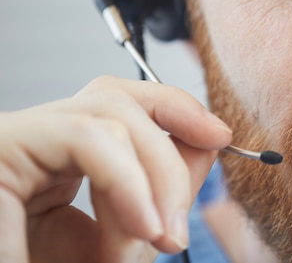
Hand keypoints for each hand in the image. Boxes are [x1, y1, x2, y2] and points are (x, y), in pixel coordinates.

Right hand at [0, 75, 231, 262]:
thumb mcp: (115, 243)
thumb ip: (157, 197)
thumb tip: (207, 146)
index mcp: (58, 159)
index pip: (121, 104)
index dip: (176, 108)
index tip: (219, 136)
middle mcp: (35, 141)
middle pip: (118, 99)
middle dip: (170, 155)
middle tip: (180, 226)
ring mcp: (15, 140)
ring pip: (108, 113)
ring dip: (152, 177)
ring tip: (158, 239)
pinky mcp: (2, 148)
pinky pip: (85, 137)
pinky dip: (127, 181)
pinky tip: (142, 226)